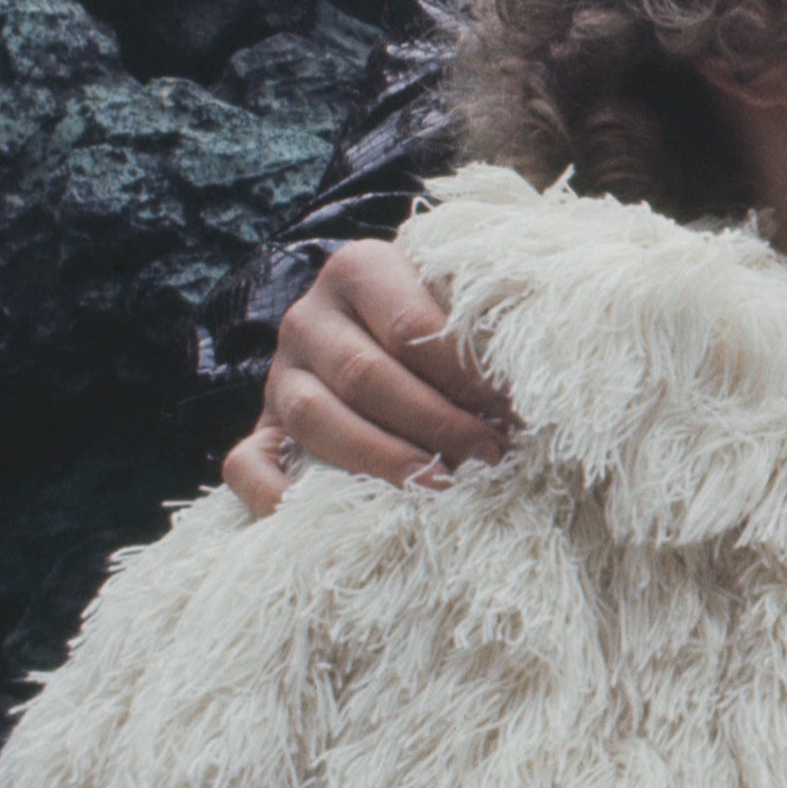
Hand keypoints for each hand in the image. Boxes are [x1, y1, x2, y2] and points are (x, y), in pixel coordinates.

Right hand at [217, 241, 508, 516]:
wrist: (369, 321)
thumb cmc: (438, 313)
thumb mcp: (459, 295)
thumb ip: (486, 317)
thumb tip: (540, 376)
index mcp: (358, 269)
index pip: (412, 327)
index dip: (466, 373)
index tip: (516, 406)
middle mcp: (308, 317)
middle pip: (366, 375)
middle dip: (436, 422)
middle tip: (491, 454)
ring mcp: (278, 375)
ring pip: (314, 417)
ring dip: (382, 459)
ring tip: (442, 485)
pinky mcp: (260, 427)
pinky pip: (246, 463)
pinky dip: (276, 496)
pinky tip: (327, 518)